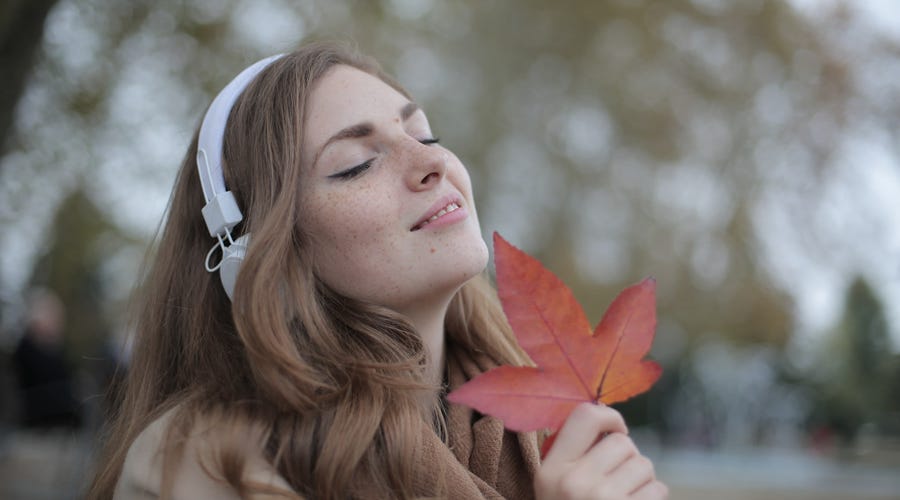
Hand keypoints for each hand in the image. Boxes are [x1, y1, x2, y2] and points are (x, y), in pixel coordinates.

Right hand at [534, 403, 667, 499]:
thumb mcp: (553, 487)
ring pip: (644, 465)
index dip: (609, 416)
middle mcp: (574, 483)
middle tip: (618, 477)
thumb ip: (573, 455)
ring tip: (625, 497)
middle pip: (622, 442)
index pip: (585, 416)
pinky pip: (658, 490)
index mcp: (551, 470)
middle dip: (628, 456)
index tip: (615, 430)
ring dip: (643, 478)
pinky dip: (653, 497)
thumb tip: (611, 423)